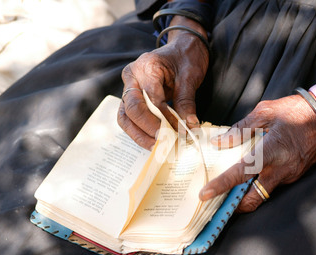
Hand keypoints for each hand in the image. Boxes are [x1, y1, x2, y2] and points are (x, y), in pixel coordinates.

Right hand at [118, 18, 208, 149]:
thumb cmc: (185, 58)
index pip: (152, 99)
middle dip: (148, 129)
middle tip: (164, 143)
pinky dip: (140, 132)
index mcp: (145, 67)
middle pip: (132, 109)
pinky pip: (130, 118)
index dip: (165, 119)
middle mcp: (132, 78)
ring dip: (139, 135)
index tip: (180, 132)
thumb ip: (186, 101)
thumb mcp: (190, 77)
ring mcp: (129, 89)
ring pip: (125, 117)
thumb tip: (189, 126)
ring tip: (156, 147)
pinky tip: (154, 142)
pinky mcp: (132, 99)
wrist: (183, 47)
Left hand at [198, 75, 315, 212]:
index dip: (221, 186)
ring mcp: (289, 176)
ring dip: (245, 197)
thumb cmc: (298, 111)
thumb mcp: (266, 112)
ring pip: (262, 195)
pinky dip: (257, 186)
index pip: (241, 174)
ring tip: (228, 190)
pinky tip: (248, 177)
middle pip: (253, 199)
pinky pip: (272, 186)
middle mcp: (280, 170)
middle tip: (217, 202)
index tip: (204, 195)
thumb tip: (219, 142)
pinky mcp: (294, 175)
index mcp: (270, 152)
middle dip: (234, 206)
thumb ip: (240, 129)